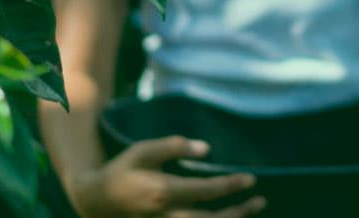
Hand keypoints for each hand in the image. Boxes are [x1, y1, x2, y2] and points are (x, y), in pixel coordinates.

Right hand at [68, 136, 264, 217]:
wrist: (98, 201)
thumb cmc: (123, 170)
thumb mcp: (143, 151)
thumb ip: (173, 147)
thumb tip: (206, 148)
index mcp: (165, 192)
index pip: (206, 191)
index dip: (230, 186)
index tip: (250, 179)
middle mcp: (169, 215)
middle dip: (239, 211)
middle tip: (260, 200)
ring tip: (251, 210)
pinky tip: (230, 217)